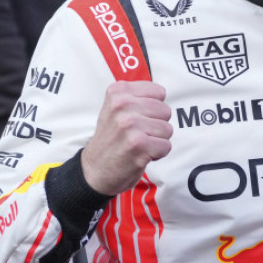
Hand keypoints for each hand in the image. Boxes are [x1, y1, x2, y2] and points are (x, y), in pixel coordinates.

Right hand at [81, 81, 172, 195]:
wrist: (94, 170)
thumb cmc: (111, 139)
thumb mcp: (115, 108)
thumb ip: (137, 97)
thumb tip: (162, 96)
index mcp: (118, 92)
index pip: (159, 92)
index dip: (154, 109)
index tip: (138, 118)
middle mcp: (122, 105)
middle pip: (165, 111)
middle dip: (157, 125)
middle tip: (138, 134)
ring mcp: (130, 124)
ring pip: (168, 129)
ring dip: (157, 140)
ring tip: (138, 144)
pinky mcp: (138, 144)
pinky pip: (166, 146)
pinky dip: (157, 154)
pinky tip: (140, 154)